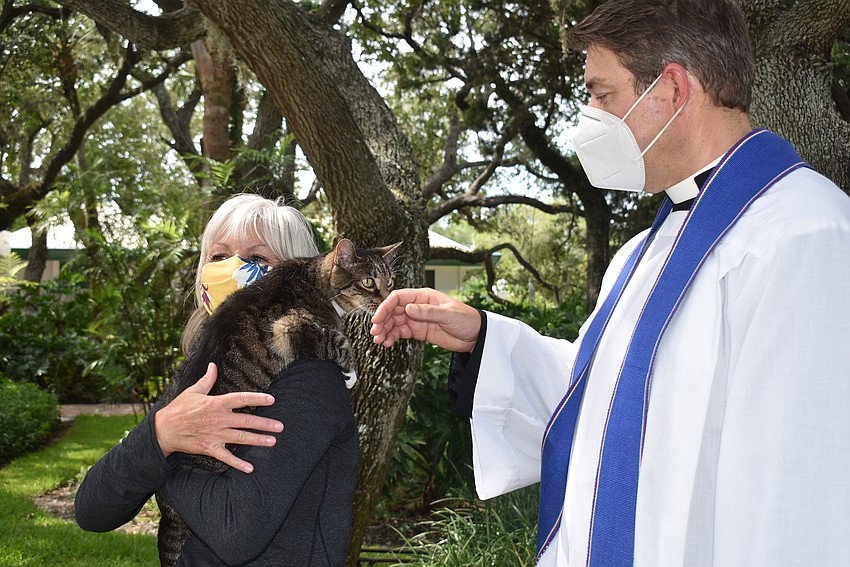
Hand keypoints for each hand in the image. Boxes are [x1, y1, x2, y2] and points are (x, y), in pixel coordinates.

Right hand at [153, 363, 282, 473]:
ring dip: (257, 440)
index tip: (272, 400)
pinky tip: (250, 468)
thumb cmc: (178, 409)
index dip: (257, 399)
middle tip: (280, 427)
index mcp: (216, 403)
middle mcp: (218, 419)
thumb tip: (213, 365)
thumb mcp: (193, 391)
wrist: (163, 430)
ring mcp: (215, 434)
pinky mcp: (209, 448)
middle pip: (246, 421)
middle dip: (264, 424)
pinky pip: (226, 457)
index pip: (241, 399)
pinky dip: (238, 463)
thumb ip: (207, 379)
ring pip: (240, 438)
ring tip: (272, 441)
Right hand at [370, 287, 480, 351]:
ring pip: (395, 322)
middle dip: (382, 321)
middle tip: (375, 333)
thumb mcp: (449, 314)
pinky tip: (388, 343)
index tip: (378, 319)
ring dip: (385, 330)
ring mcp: (417, 318)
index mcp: (424, 296)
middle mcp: (418, 305)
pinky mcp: (419, 331)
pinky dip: (393, 337)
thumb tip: (408, 308)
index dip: (386, 307)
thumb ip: (428, 312)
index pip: (398, 298)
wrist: (476, 336)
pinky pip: (401, 332)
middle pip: (393, 310)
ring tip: (379, 341)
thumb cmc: (466, 319)